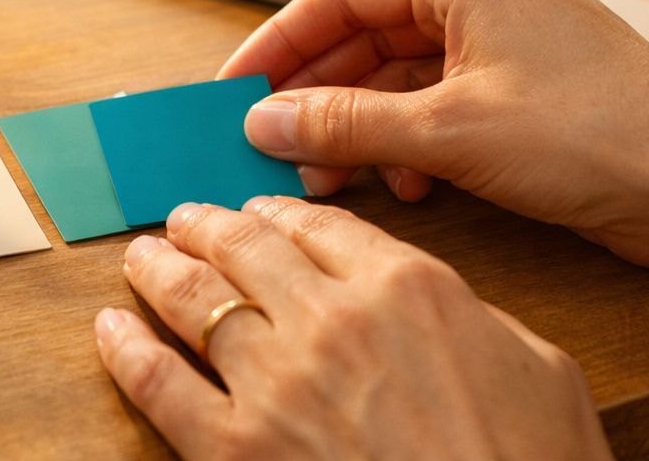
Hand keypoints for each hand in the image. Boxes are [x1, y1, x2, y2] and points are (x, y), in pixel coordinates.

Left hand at [94, 197, 611, 460]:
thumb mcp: (539, 368)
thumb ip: (474, 316)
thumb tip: (435, 304)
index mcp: (407, 287)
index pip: (319, 224)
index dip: (279, 211)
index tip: (259, 211)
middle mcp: (331, 319)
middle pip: (246, 246)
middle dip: (208, 226)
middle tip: (186, 219)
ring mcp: (276, 384)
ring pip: (194, 299)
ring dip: (160, 268)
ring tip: (142, 255)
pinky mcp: (236, 450)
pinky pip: (158, 385)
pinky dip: (125, 350)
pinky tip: (109, 329)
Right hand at [218, 0, 648, 267]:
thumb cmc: (589, 135)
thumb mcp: (447, 132)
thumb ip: (346, 123)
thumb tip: (263, 121)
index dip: (282, 40)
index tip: (238, 86)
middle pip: (372, 34)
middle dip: (321, 93)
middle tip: (272, 143)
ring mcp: (515, 44)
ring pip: (408, 75)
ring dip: (365, 125)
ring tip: (329, 177)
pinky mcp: (534, 92)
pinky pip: (448, 105)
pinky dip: (416, 142)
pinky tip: (407, 186)